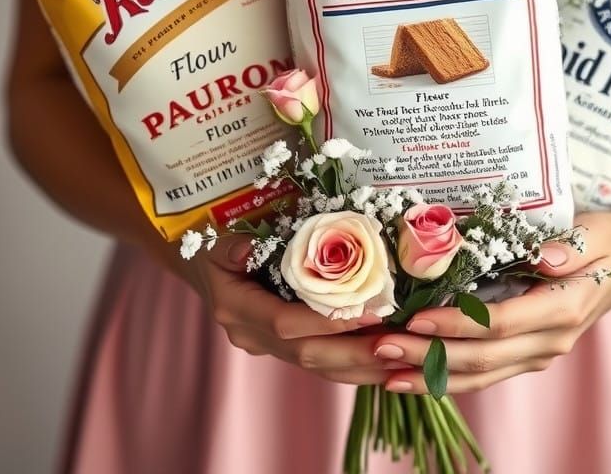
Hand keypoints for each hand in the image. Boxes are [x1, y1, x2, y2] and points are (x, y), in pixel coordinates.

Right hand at [181, 235, 407, 385]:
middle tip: (400, 343)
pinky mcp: (285, 350)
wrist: (204, 272)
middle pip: (310, 355)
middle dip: (357, 352)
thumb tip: (245, 248)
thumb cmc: (211, 250)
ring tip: (406, 357)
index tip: (370, 312)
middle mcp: (254, 337)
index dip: (328, 322)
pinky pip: (324, 364)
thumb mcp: (214, 243)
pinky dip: (357, 365)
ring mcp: (269, 348)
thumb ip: (231, 246)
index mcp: (237, 310)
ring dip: (364, 366)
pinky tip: (389, 362)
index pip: (287, 324)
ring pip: (321, 367)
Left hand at [370, 205, 610, 394]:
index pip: (500, 323)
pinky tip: (411, 376)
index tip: (416, 317)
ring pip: (480, 375)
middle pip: (482, 357)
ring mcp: (539, 352)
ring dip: (431, 375)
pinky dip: (447, 378)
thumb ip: (572, 247)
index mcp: (563, 308)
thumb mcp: (595, 233)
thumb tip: (544, 257)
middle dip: (429, 355)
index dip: (457, 324)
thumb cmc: (607, 239)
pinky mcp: (528, 354)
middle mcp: (550, 340)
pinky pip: (485, 374)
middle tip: (381, 346)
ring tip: (385, 371)